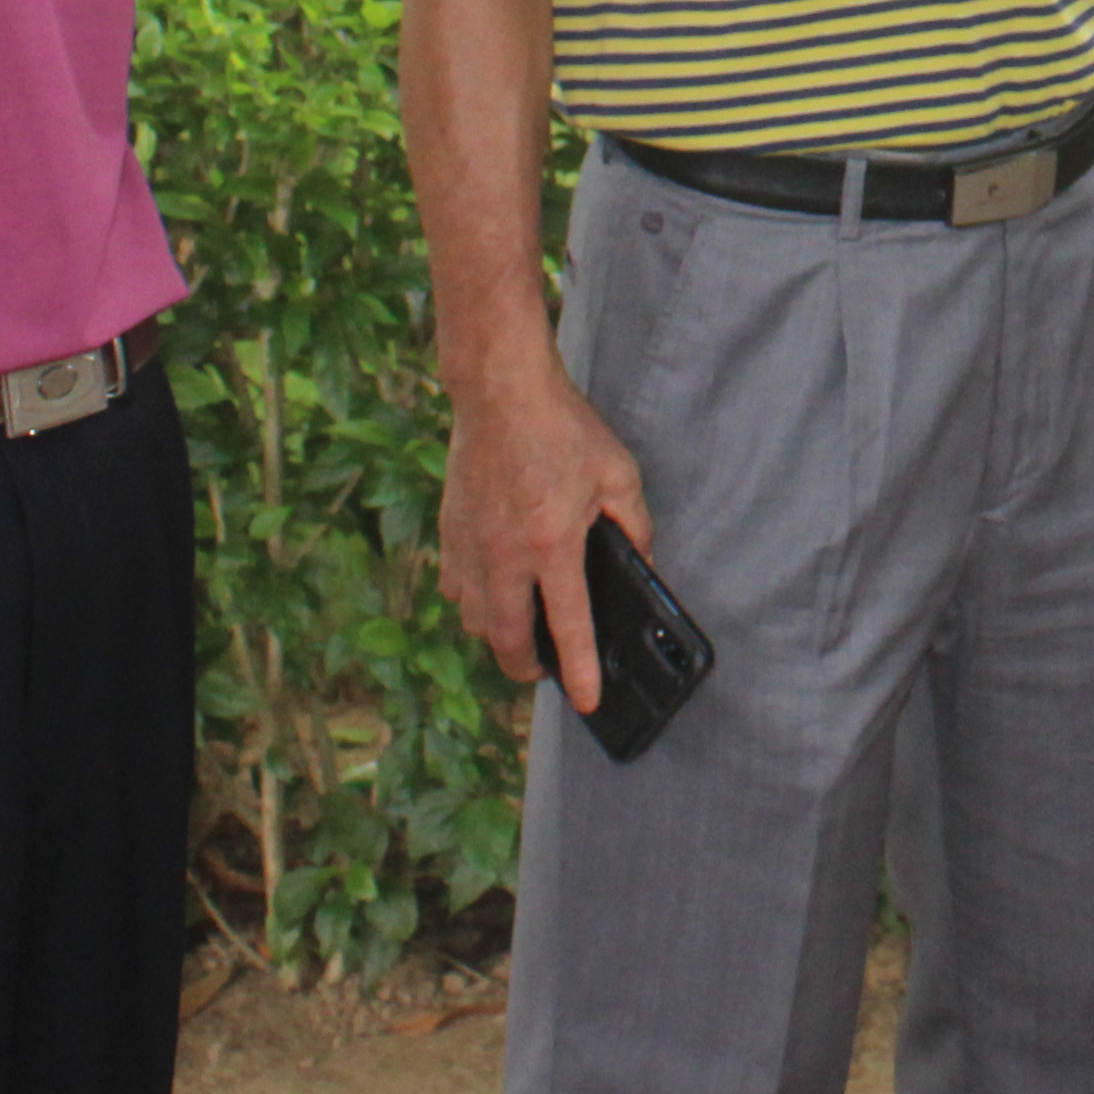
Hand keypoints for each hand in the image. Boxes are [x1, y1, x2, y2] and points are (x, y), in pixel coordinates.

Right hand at [442, 360, 654, 712]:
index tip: (588, 701)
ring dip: (497, 637)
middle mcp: (506, 554)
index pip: (569, 626)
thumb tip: (644, 564)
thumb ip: (636, 526)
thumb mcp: (618, 474)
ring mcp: (471, 545)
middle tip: (543, 673)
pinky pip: (454, 588)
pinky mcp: (449, 531)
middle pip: (507, 641)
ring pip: (475, 621)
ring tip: (520, 634)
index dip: (580, 671)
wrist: (500, 391)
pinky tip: (491, 591)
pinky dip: (472, 602)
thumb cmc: (563, 428)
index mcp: (554, 544)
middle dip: (526, 669)